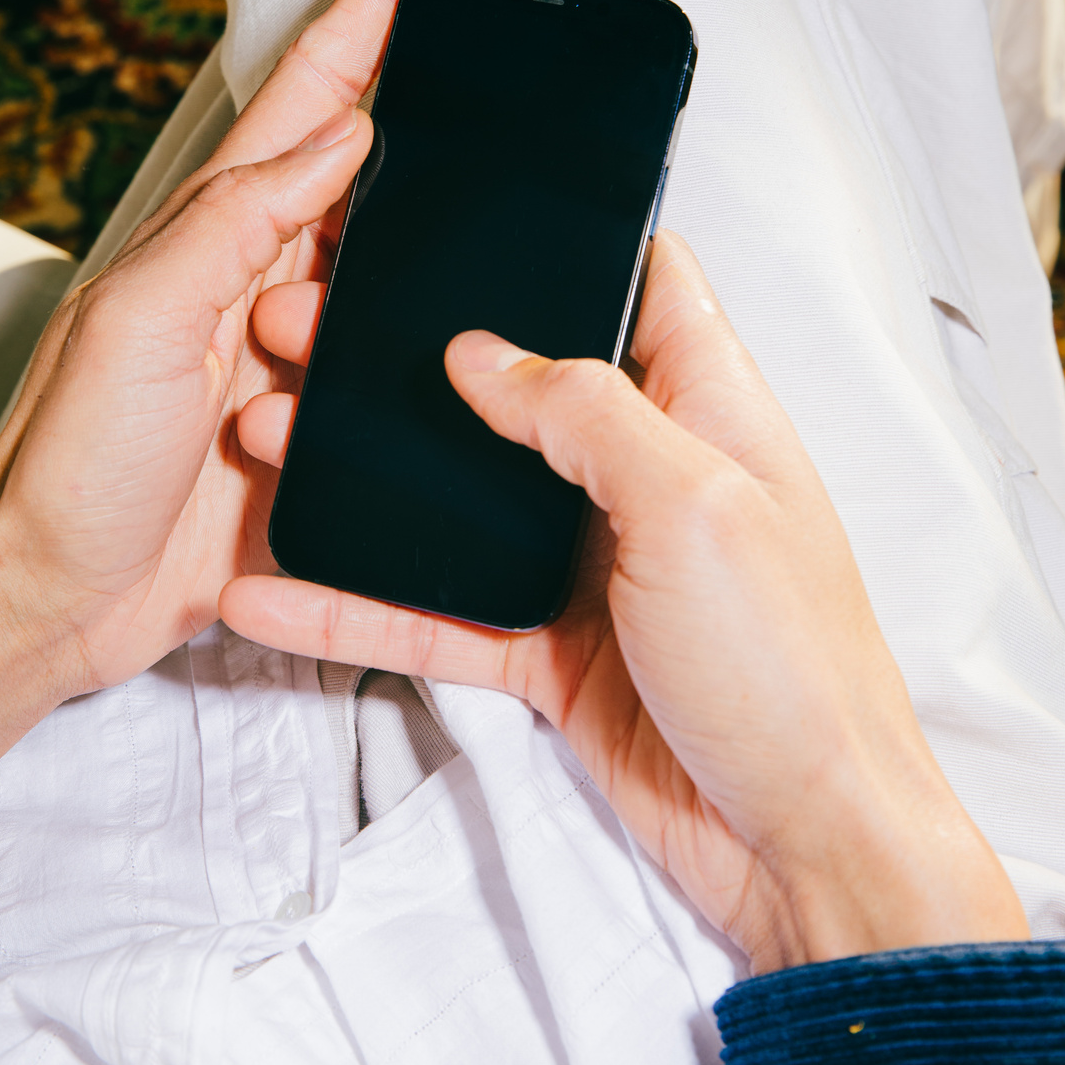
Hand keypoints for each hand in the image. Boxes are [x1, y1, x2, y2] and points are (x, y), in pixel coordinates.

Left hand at [0, 0, 464, 888]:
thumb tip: (344, 137)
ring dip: (423, 282)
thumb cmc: (68, 462)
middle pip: (367, 162)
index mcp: (214, 229)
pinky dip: (428, 366)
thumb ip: (241, 220)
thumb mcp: (144, 315)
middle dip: (432, 112)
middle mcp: (257, 278)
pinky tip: (458, 368)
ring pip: (396, 277)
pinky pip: (392, 378)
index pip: (314, 91)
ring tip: (394, 298)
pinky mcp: (315, 431)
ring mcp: (291, 354)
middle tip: (501, 71)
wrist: (49, 603)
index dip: (375, 7)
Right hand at [228, 233, 1028, 971]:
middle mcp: (643, 471)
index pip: (640, 280)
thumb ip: (587, 414)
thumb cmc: (791, 670)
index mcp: (706, 407)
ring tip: (263, 435)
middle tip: (308, 323)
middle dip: (414, 355)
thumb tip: (484, 352)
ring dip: (365, 474)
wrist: (802, 849)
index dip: (563, 242)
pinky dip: (356, 606)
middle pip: (517, 386)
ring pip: (457, 497)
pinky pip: (435, 613)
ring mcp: (588, 561)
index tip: (458, 215)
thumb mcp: (695, 506)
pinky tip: (273, 594)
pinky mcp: (549, 648)